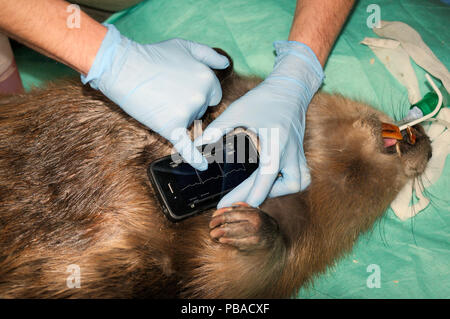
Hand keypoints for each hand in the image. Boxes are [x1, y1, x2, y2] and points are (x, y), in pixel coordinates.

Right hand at [81, 24, 228, 169]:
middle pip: (201, 110)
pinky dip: (195, 158)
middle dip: (187, 103)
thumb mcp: (184, 46)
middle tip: (166, 90)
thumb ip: (209, 54)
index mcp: (207, 79)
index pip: (212, 96)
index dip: (197, 92)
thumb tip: (226, 62)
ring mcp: (187, 113)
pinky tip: (202, 166)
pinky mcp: (171, 127)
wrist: (123, 66)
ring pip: (190, 122)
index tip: (181, 87)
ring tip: (159, 99)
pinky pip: (186, 147)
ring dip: (178, 115)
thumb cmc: (153, 55)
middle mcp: (201, 97)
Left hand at [196, 41, 323, 207]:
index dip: (243, 196)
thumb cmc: (263, 99)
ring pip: (297, 183)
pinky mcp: (300, 154)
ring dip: (278, 192)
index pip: (264, 180)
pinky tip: (271, 184)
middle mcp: (291, 152)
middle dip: (255, 198)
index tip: (225, 205)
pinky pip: (300, 177)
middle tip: (233, 205)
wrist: (290, 88)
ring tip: (255, 192)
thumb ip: (216, 129)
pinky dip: (287, 184)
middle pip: (281, 187)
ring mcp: (299, 154)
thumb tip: (196, 146)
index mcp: (276, 144)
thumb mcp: (237, 111)